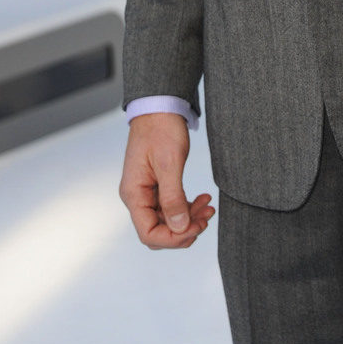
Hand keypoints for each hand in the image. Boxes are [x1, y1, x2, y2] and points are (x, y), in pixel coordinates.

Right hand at [119, 113, 214, 248]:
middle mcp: (137, 196)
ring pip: (167, 220)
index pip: (149, 233)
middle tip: (207, 217)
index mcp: (134, 193)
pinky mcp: (156, 186)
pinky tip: (203, 199)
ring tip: (209, 207)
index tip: (196, 226)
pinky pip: (171, 207)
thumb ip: (173, 197)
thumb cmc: (161, 129)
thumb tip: (179, 227)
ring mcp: (146, 192)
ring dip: (189, 218)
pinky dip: (187, 207)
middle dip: (184, 229)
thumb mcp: (170, 163)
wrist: (160, 106)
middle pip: (158, 231)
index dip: (173, 238)